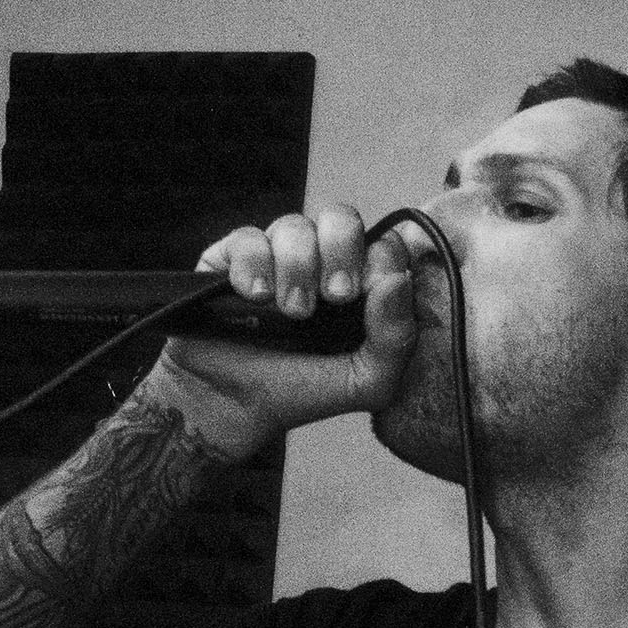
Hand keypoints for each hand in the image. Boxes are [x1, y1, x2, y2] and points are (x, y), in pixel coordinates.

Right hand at [147, 205, 416, 456]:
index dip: (381, 258)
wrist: (236, 409)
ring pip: (294, 226)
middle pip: (340, 218)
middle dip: (342, 253)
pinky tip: (254, 297)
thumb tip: (399, 280)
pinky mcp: (229, 259)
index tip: (368, 294)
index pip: (382, 242)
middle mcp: (317, 261)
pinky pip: (248, 239)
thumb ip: (396, 339)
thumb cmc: (303, 392)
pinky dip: (255, 266)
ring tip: (291, 313)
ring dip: (298, 269)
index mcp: (357, 282)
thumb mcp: (366, 383)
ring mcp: (273, 256)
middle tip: (336, 296)